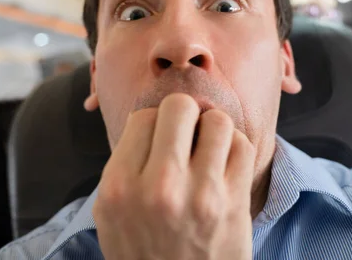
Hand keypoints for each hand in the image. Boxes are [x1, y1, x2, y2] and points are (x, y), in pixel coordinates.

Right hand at [93, 93, 254, 259]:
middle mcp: (159, 186)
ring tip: (207, 149)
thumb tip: (150, 121)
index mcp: (120, 187)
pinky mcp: (234, 203)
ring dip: (212, 131)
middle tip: (185, 135)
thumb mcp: (110, 215)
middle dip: (183, 116)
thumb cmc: (143, 255)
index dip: (153, 125)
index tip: (159, 140)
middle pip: (179, 107)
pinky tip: (223, 164)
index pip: (143, 117)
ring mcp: (201, 194)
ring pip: (217, 121)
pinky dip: (233, 148)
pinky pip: (242, 146)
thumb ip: (123, 166)